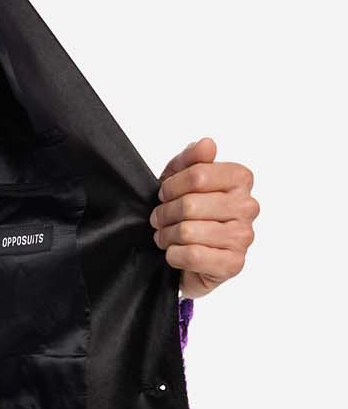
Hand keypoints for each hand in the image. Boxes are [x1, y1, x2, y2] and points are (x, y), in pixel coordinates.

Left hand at [149, 136, 258, 299]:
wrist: (187, 257)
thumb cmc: (186, 214)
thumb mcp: (179, 179)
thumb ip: (191, 158)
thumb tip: (207, 144)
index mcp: (240, 179)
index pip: (199, 175)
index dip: (171, 186)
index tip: (165, 194)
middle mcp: (248, 206)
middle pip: (190, 205)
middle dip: (165, 213)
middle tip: (159, 219)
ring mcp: (243, 237)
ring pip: (188, 231)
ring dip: (167, 235)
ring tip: (165, 236)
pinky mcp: (234, 263)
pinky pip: (193, 255)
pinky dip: (174, 255)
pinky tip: (175, 253)